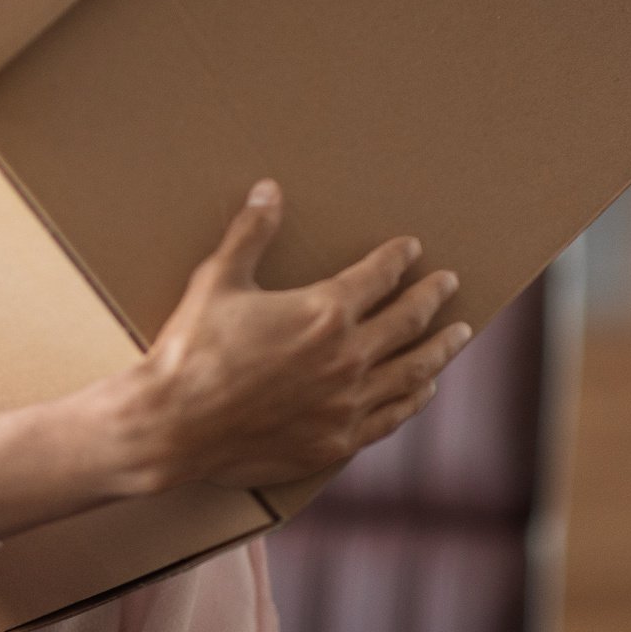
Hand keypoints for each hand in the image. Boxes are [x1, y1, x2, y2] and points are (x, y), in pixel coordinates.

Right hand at [117, 180, 471, 495]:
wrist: (174, 424)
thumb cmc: (192, 349)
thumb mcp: (218, 280)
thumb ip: (250, 234)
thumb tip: (269, 190)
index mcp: (324, 311)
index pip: (379, 276)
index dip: (398, 258)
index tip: (412, 249)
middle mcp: (348, 357)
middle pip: (408, 321)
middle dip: (432, 297)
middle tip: (449, 283)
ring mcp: (347, 404)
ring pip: (413, 371)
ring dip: (439, 349)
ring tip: (457, 335)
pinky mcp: (337, 441)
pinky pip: (391, 416)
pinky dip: (414, 399)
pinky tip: (424, 389)